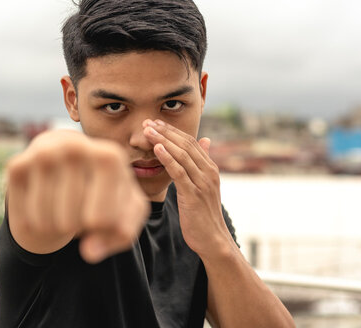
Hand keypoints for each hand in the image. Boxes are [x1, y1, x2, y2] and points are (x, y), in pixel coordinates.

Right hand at [5, 130, 149, 263]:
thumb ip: (121, 235)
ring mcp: (43, 153)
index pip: (102, 220)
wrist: (71, 162)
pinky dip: (34, 222)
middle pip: (72, 223)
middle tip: (82, 207)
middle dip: (79, 227)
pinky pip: (25, 217)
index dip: (104, 232)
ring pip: (46, 222)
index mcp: (110, 156)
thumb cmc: (105, 190)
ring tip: (66, 205)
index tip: (108, 214)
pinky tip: (45, 204)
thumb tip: (90, 252)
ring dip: (57, 226)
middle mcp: (74, 147)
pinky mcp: (17, 165)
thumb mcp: (127, 212)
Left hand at [143, 119, 233, 258]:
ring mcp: (202, 183)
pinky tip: (157, 149)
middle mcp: (208, 172)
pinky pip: (179, 173)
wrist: (213, 239)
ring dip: (163, 141)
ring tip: (148, 131)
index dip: (172, 131)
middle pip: (185, 145)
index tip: (155, 123)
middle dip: (165, 132)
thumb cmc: (204, 214)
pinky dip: (168, 159)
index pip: (191, 142)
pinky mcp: (193, 195)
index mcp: (210, 168)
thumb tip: (205, 140)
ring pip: (182, 155)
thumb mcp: (205, 185)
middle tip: (147, 122)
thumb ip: (203, 162)